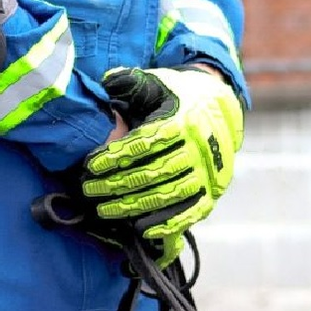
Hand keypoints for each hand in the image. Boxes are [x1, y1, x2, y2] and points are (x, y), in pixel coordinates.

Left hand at [81, 66, 242, 266]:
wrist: (221, 107)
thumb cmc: (179, 97)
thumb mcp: (158, 83)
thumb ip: (132, 81)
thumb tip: (107, 80)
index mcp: (183, 120)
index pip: (144, 143)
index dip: (115, 156)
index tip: (90, 165)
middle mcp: (198, 148)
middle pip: (153, 172)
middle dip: (117, 184)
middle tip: (89, 191)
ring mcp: (208, 173)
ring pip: (168, 194)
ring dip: (134, 206)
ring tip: (105, 211)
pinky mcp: (213, 192)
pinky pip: (190, 212)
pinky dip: (167, 224)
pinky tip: (142, 230)